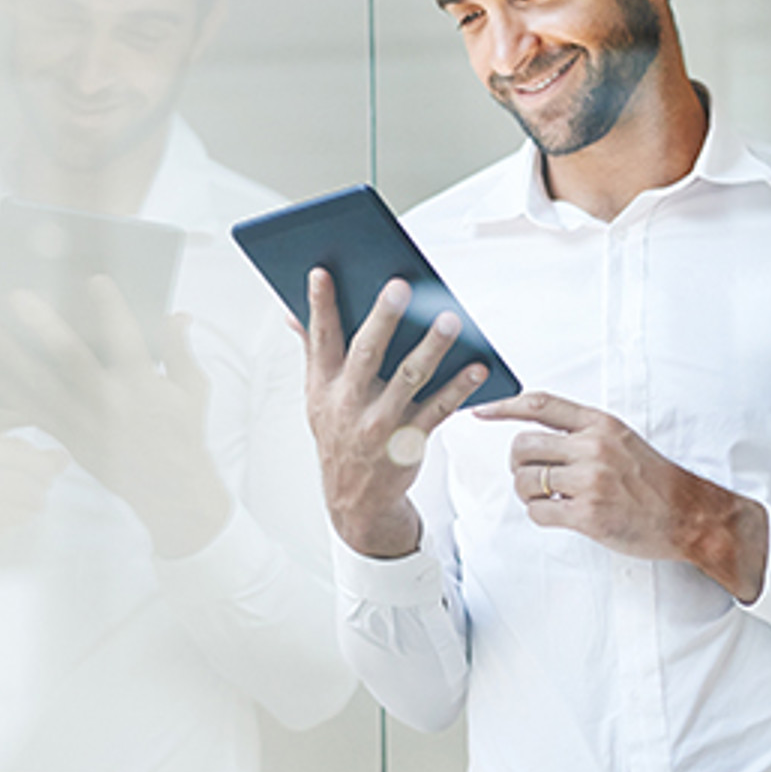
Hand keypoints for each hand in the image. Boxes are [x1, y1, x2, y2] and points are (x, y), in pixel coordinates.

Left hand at [0, 276, 230, 557]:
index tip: (94, 280)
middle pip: (71, 359)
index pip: (126, 340)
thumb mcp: (193, 390)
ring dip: (11, 358)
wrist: (172, 493)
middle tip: (18, 298)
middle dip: (44, 327)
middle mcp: (110, 404)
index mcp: (144, 386)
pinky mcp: (71, 440)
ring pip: (42, 387)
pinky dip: (8, 397)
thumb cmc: (184, 433)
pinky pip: (34, 416)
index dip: (111, 309)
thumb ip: (180, 350)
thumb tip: (177, 314)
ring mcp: (86, 424)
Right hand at [300, 270, 486, 556]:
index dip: (319, 306)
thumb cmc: (339, 435)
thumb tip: (292, 313)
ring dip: (432, 347)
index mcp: (323, 386)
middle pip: (367, 353)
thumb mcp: (316, 397)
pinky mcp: (412, 440)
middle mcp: (350, 403)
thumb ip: (312, 352)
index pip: (320, 339)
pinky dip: (460, 388)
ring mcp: (381, 423)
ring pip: (410, 378)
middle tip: (400, 286)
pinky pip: (439, 409)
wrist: (355, 499)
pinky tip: (477, 366)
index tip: (321, 272)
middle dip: (383, 318)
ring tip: (451, 319)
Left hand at [478, 391, 767, 600]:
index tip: (480, 411)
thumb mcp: (620, 439)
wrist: (693, 516)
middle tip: (532, 476)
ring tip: (548, 497)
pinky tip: (558, 514)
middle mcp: (594, 448)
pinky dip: (540, 515)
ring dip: (527, 492)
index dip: (503, 406)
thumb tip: (531, 432)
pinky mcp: (590, 516)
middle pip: (522, 446)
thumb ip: (580, 431)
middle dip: (518, 464)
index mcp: (600, 424)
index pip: (539, 405)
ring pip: (525, 481)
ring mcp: (592, 482)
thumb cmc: (653, 479)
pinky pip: (539, 512)